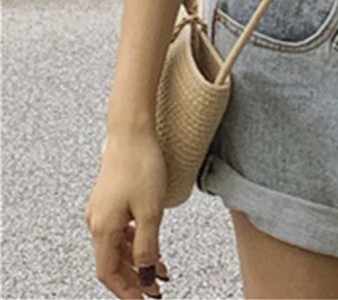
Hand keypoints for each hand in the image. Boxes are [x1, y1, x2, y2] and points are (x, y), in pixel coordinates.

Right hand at [84, 131, 169, 298]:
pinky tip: (152, 243)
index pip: (108, 273)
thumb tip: (144, 276)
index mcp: (102, 228)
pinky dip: (135, 241)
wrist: (132, 132)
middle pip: (112, 262)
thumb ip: (147, 246)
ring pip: (117, 246)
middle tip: (155, 289)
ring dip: (137, 260)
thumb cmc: (142, 165)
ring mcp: (102, 209)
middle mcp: (96, 221)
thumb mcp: (151, 210)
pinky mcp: (110, 198)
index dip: (126, 290)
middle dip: (134, 278)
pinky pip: (120, 229)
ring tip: (161, 269)